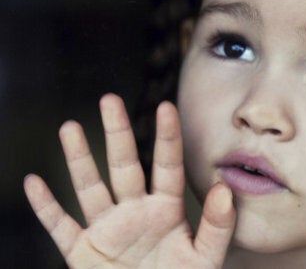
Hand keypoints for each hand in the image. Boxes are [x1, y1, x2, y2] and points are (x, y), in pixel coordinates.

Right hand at [24, 94, 234, 267]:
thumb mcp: (206, 258)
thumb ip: (218, 226)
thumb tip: (225, 189)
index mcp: (167, 211)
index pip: (167, 167)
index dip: (167, 137)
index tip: (167, 106)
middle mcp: (136, 212)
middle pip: (125, 166)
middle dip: (117, 134)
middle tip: (109, 100)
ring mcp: (108, 229)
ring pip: (90, 187)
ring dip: (79, 160)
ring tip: (70, 127)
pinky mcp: (83, 251)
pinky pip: (60, 226)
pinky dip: (46, 207)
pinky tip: (33, 182)